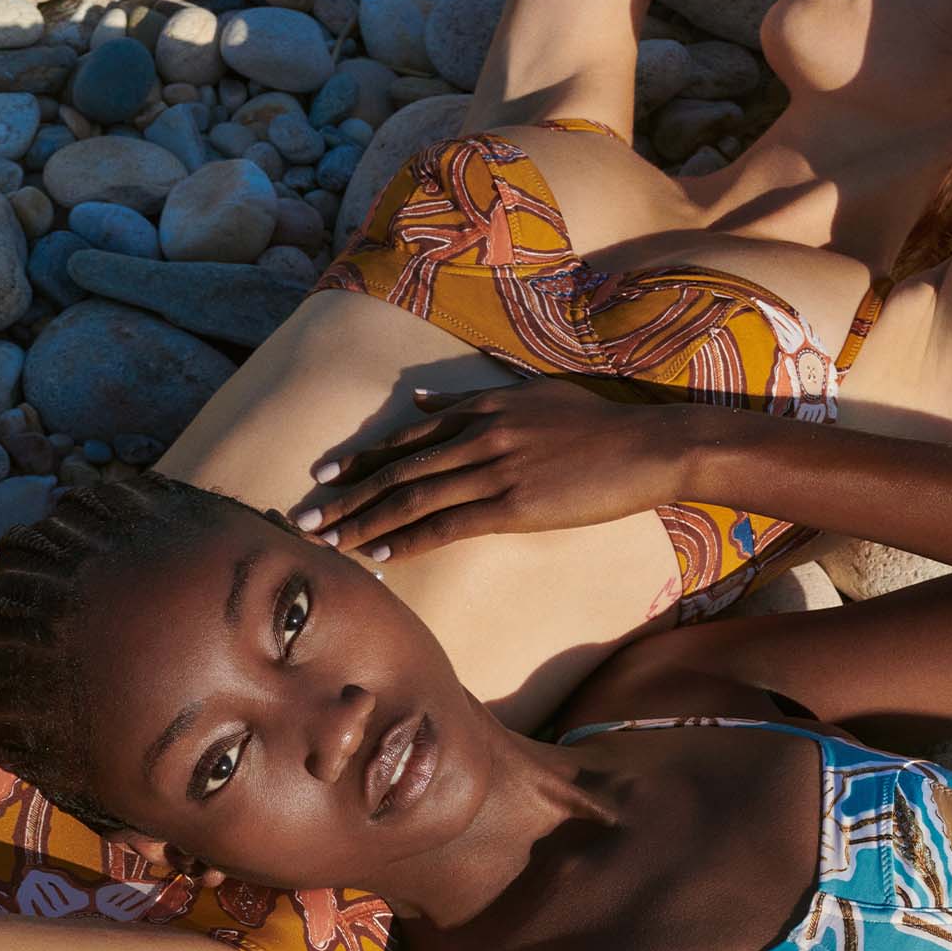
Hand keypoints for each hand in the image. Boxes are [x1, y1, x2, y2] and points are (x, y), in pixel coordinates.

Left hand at [298, 381, 698, 560]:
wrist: (646, 446)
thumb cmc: (596, 423)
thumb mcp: (531, 395)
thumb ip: (473, 399)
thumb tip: (423, 401)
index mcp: (481, 407)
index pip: (407, 435)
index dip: (363, 457)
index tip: (326, 475)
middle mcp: (478, 434)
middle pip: (398, 468)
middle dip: (347, 496)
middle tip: (305, 518)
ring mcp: (494, 470)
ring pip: (414, 498)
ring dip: (366, 523)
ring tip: (330, 542)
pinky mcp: (514, 506)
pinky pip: (448, 525)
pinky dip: (409, 540)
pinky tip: (382, 554)